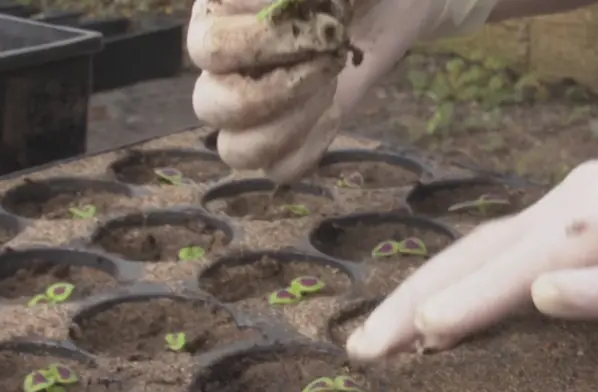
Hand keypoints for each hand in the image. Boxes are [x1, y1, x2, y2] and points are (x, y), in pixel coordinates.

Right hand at [187, 0, 498, 182]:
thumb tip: (293, 6)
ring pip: (235, 149)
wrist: (389, 1)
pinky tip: (334, 109)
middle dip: (277, 90)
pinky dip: (310, 147)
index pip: (211, 46)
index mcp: (218, 12)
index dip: (266, 41)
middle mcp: (222, 65)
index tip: (322, 21)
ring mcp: (250, 107)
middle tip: (328, 58)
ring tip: (329, 85)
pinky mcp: (287, 138)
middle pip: (209, 106)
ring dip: (290, 125)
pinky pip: (279, 168)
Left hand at [346, 119, 597, 359]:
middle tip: (364, 351)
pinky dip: (595, 285)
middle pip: (486, 254)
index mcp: (561, 216)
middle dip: (419, 300)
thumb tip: (501, 316)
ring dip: (486, 289)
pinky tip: (550, 294)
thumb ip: (557, 273)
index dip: (412, 294)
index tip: (365, 344)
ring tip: (429, 326)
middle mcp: (586, 211)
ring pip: (551, 253)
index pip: (470, 256)